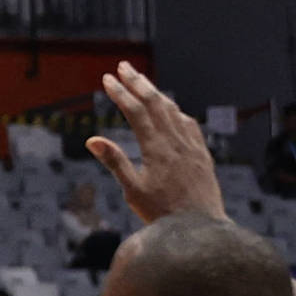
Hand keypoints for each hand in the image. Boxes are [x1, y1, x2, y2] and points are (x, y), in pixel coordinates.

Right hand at [85, 60, 226, 224]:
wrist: (200, 229)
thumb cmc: (163, 215)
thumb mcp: (133, 191)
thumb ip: (115, 162)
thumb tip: (93, 140)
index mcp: (156, 149)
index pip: (136, 111)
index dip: (121, 93)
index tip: (108, 79)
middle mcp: (176, 142)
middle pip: (155, 102)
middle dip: (137, 82)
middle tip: (123, 66)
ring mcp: (192, 146)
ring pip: (173, 110)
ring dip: (156, 93)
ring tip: (142, 82)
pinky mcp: (203, 155)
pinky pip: (189, 124)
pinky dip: (176, 111)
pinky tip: (171, 109)